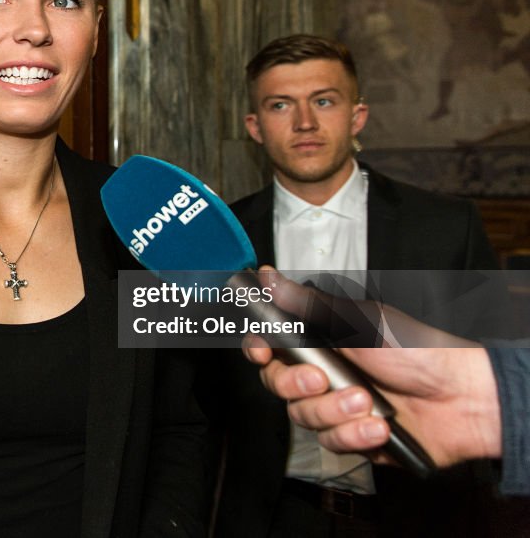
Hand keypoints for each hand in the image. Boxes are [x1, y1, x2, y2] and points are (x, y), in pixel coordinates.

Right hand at [242, 267, 501, 467]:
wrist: (463, 398)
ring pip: (303, 417)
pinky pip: (331, 443)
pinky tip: (379, 426)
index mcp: (321, 340)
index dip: (258, 350)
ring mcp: (336, 407)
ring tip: (368, 402)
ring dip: (334, 411)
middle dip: (295, 385)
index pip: (271, 346)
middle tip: (320, 379)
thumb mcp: (358, 321)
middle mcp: (323, 374)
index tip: (261, 351)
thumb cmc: (416, 351)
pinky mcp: (352, 437)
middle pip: (277, 385)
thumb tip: (268, 276)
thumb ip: (307, 304)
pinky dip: (355, 435)